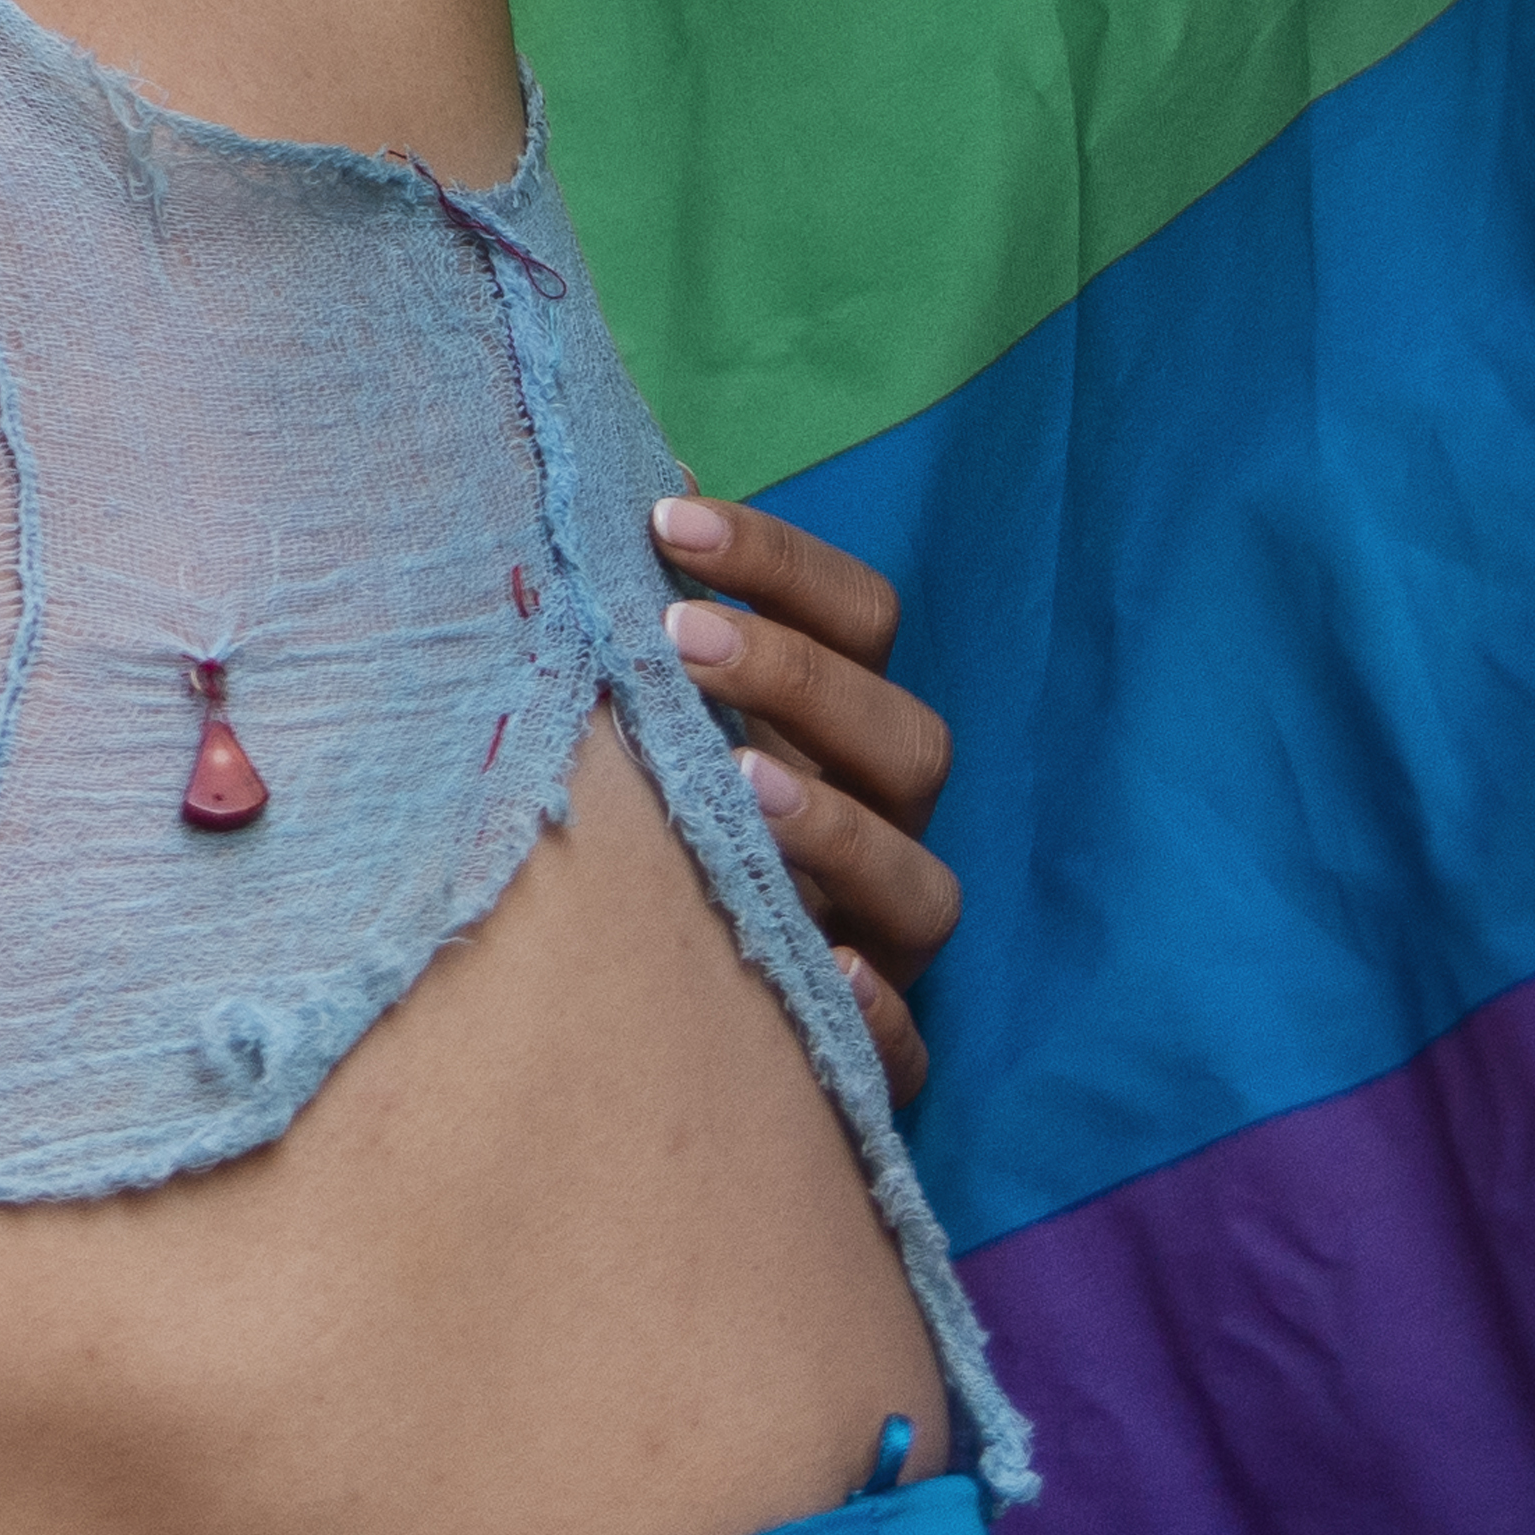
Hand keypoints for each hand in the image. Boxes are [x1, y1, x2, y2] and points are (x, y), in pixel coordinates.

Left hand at [656, 489, 962, 1103]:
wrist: (620, 995)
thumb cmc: (630, 810)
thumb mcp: (637, 709)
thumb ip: (639, 610)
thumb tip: (611, 477)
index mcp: (833, 727)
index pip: (861, 619)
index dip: (782, 564)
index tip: (665, 521)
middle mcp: (876, 825)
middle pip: (908, 741)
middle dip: (798, 679)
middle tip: (677, 636)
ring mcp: (880, 940)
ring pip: (923, 885)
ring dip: (838, 828)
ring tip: (741, 784)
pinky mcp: (863, 1057)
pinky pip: (907, 1050)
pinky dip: (879, 1016)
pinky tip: (831, 977)